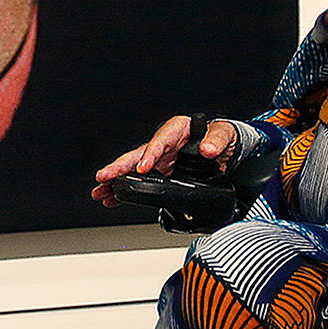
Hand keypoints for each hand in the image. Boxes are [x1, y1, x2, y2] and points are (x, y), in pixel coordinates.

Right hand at [92, 115, 237, 206]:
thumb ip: (217, 140)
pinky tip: (112, 198)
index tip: (143, 167)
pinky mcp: (161, 172)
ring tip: (100, 192)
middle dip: (120, 167)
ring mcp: (161, 159)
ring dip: (116, 181)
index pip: (160, 140)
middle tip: (104, 177)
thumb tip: (208, 148)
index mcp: (177, 130)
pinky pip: (140, 181)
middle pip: (139, 155)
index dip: (150, 154)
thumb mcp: (225, 134)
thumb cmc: (222, 136)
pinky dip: (126, 190)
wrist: (227, 149)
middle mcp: (164, 144)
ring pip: (134, 170)